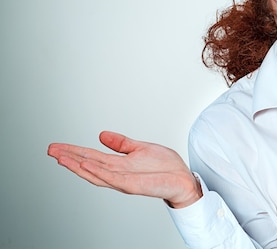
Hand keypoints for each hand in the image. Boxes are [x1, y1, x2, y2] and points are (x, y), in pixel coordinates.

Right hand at [48, 131, 201, 207]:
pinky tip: (86, 165)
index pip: (91, 157)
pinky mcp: (133, 184)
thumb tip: (101, 135)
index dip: (73, 151)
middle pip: (87, 165)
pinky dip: (97, 172)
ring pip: (95, 173)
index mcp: (118, 164)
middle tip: (50, 150)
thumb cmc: (165, 167)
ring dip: (78, 165)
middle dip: (69, 158)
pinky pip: (112, 178)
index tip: (57, 147)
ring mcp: (123, 180)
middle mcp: (117, 173)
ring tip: (62, 157)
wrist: (182, 179)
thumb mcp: (140, 148)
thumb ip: (121, 143)